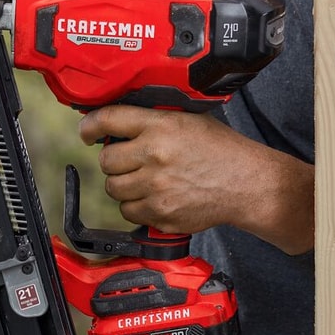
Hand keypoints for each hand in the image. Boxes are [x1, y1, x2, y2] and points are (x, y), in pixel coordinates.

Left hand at [77, 105, 315, 255]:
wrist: (247, 183)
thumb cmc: (221, 149)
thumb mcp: (188, 119)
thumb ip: (153, 119)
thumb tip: (118, 123)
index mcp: (160, 127)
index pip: (108, 119)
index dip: (89, 125)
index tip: (87, 132)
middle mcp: (154, 156)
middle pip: (106, 160)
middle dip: (114, 159)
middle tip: (129, 159)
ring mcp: (156, 189)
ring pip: (114, 189)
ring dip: (123, 184)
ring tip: (144, 179)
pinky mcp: (161, 214)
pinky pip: (129, 212)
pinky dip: (137, 206)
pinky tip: (155, 196)